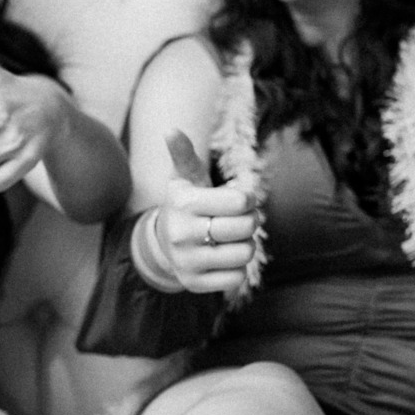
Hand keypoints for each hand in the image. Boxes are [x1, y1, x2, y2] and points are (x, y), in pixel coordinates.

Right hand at [153, 130, 257, 294]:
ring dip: (247, 245)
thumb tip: (171, 130)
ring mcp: (186, 262)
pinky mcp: (193, 284)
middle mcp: (181, 234)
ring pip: (244, 255)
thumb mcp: (185, 178)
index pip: (240, 202)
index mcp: (183, 203)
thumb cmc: (186, 204)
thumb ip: (184, 154)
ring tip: (234, 239)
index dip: (249, 200)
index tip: (242, 200)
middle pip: (245, 229)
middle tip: (245, 220)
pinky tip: (225, 258)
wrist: (163, 243)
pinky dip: (237, 268)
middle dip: (251, 222)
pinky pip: (236, 278)